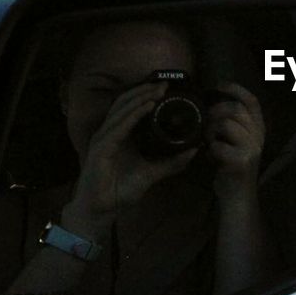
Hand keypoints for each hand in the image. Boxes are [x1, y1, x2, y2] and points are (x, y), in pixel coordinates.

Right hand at [62, 81, 197, 240]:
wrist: (101, 211)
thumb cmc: (120, 191)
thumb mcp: (152, 173)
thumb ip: (171, 163)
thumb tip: (194, 150)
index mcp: (120, 135)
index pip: (131, 107)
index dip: (146, 95)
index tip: (167, 87)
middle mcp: (110, 133)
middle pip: (125, 103)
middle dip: (144, 91)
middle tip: (165, 83)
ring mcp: (103, 139)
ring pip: (122, 110)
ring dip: (140, 98)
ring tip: (158, 90)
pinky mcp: (101, 148)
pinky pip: (119, 127)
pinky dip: (133, 115)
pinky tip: (147, 106)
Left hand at [205, 81, 264, 197]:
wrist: (238, 197)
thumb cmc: (232, 167)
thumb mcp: (237, 142)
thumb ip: (232, 125)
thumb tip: (211, 105)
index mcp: (259, 129)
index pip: (251, 101)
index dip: (235, 89)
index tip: (218, 85)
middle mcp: (259, 137)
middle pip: (236, 110)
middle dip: (215, 111)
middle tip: (205, 122)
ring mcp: (252, 149)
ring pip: (226, 124)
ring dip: (210, 130)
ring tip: (207, 140)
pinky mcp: (241, 162)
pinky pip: (218, 145)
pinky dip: (209, 149)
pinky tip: (208, 156)